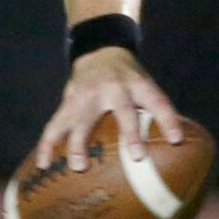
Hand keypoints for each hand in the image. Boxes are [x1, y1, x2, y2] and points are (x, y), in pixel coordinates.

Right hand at [35, 47, 183, 171]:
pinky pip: (55, 125)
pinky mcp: (68, 102)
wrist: (99, 51)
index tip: (176, 139)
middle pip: (123, 111)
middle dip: (130, 133)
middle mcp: (113, 87)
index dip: (168, 120)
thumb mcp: (145, 85)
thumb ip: (155, 110)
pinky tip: (42, 164)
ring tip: (77, 167)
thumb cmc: (129, 79)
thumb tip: (176, 144)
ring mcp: (87, 94)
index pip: (157, 101)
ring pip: (81, 120)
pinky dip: (47, 144)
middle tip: (135, 157)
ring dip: (78, 144)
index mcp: (137, 84)